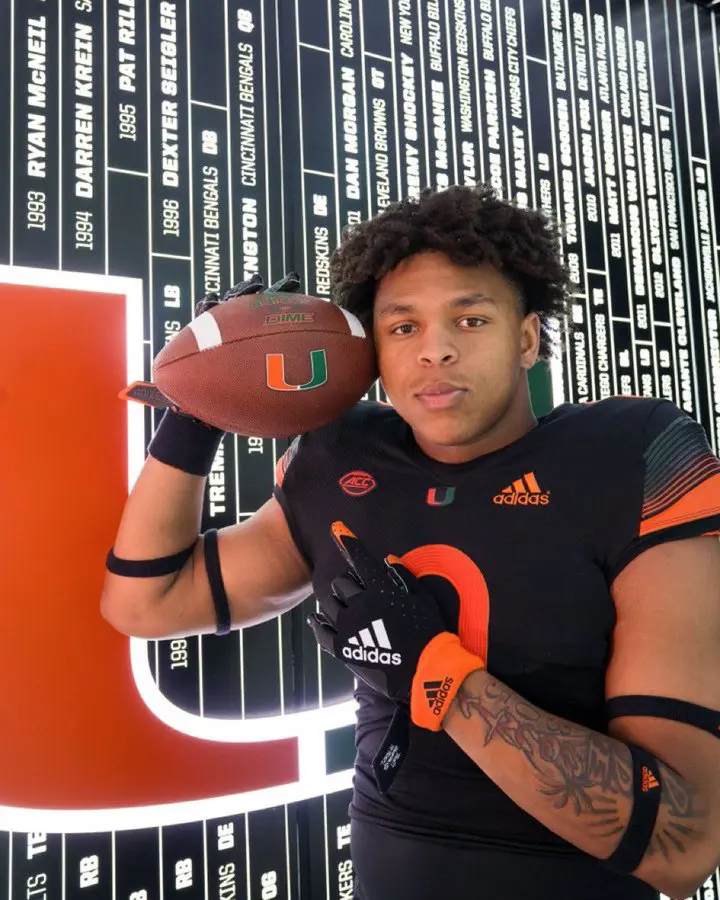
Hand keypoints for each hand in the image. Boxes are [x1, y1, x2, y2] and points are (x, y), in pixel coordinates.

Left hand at [307, 522, 484, 730]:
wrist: (424, 670)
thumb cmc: (427, 632)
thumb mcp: (422, 598)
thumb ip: (403, 576)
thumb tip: (387, 559)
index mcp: (380, 590)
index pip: (360, 559)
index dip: (347, 541)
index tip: (336, 528)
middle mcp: (361, 604)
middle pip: (340, 583)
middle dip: (345, 583)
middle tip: (354, 590)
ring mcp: (349, 627)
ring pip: (327, 604)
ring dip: (333, 601)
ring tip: (340, 605)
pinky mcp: (343, 648)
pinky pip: (321, 631)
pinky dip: (317, 623)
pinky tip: (315, 619)